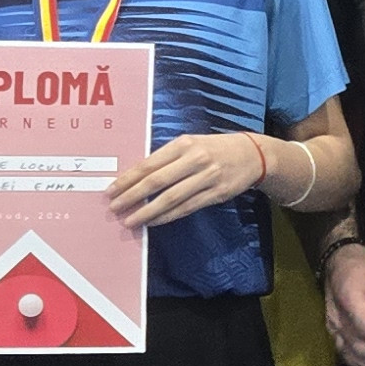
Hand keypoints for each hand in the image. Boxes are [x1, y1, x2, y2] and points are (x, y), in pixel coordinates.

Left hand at [112, 131, 272, 226]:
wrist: (253, 155)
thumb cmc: (214, 148)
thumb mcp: (191, 144)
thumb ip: (167, 158)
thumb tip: (136, 178)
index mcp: (184, 144)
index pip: (149, 164)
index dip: (128, 179)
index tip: (111, 190)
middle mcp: (195, 159)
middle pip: (157, 181)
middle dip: (132, 196)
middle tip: (115, 208)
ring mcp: (207, 178)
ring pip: (171, 198)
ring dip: (148, 211)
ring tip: (130, 220)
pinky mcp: (217, 194)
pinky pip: (187, 208)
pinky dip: (168, 216)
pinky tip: (154, 221)